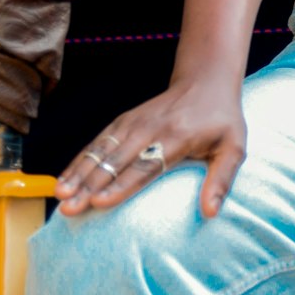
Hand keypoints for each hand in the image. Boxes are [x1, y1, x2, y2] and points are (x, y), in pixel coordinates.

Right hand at [54, 76, 245, 218]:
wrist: (206, 81)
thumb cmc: (222, 120)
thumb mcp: (234, 148)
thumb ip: (222, 180)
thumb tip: (210, 213)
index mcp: (177, 137)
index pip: (145, 165)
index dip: (121, 185)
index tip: (99, 203)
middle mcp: (150, 128)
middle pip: (115, 161)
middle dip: (89, 185)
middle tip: (68, 208)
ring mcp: (133, 123)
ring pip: (100, 150)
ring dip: (78, 173)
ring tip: (59, 196)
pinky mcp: (124, 121)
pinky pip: (97, 142)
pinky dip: (79, 161)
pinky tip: (64, 179)